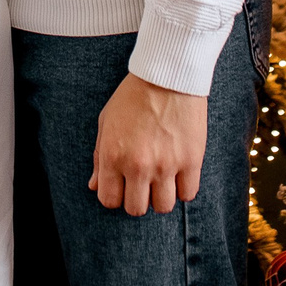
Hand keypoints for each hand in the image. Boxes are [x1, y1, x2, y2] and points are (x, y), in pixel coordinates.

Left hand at [90, 73, 206, 215]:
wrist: (167, 76)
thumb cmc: (133, 97)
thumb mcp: (106, 122)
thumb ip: (99, 157)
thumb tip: (94, 186)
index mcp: (113, 156)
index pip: (109, 201)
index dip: (115, 196)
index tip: (123, 187)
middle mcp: (138, 166)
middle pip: (136, 209)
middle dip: (137, 199)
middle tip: (143, 184)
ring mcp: (166, 165)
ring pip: (163, 207)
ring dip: (161, 197)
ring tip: (163, 181)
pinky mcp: (191, 160)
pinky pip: (188, 194)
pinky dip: (184, 189)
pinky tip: (180, 175)